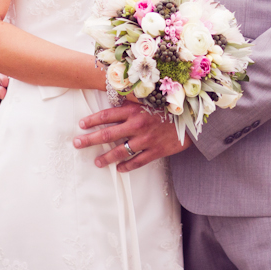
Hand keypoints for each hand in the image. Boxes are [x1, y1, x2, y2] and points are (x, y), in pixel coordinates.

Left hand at [74, 102, 189, 172]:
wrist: (192, 118)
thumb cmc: (169, 107)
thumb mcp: (149, 100)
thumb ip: (132, 104)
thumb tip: (114, 105)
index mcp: (135, 110)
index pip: (107, 115)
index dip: (92, 120)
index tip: (81, 125)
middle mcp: (138, 125)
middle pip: (108, 134)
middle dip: (90, 140)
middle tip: (77, 143)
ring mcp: (146, 139)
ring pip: (121, 151)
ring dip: (106, 157)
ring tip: (97, 162)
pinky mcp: (156, 151)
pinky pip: (138, 162)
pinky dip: (127, 166)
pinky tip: (119, 169)